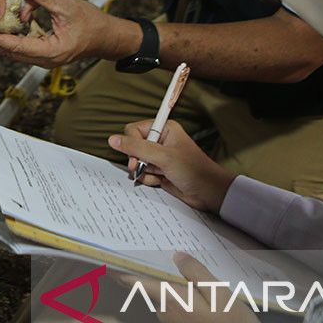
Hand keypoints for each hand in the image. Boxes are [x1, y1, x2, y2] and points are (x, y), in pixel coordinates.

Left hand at [0, 0, 139, 67]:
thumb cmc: (92, 22)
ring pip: (13, 53)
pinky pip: (20, 49)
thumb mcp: (67, 5)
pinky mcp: (43, 53)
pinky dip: (7, 40)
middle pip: (10, 53)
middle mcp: (45, 60)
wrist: (108, 37)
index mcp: (51, 51)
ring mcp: (44, 59)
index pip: (18, 47)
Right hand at [107, 120, 236, 212]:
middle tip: (143, 167)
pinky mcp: (160, 171)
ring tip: (158, 174)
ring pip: (137, 161)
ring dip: (143, 171)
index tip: (137, 155)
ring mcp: (159, 157)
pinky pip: (143, 173)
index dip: (131, 143)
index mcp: (164, 129)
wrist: (209, 193)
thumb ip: (136, 147)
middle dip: (136, 159)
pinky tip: (161, 180)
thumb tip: (113, 139)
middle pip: (132, 146)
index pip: (133, 130)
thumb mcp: (163, 157)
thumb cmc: (194, 171)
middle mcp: (160, 141)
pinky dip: (149, 178)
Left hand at [121, 253, 266, 322]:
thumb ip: (197, 274)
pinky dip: (172, 292)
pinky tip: (184, 283)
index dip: (120, 269)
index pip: (136, 282)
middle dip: (143, 269)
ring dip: (160, 279)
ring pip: (160, 295)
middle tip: (140, 247)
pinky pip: (171, 304)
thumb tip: (176, 256)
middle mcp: (165, 313)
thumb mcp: (221, 295)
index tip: (107, 256)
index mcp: (171, 301)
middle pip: (147, 286)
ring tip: (164, 258)